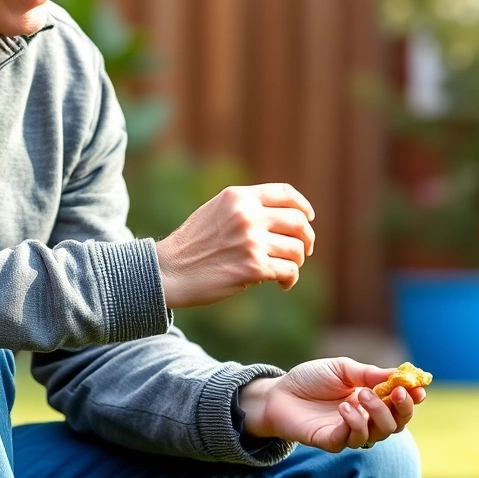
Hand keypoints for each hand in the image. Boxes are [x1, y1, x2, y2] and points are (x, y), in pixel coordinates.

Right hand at [156, 184, 316, 309]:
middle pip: (298, 222)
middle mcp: (247, 215)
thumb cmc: (192, 244)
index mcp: (238, 197)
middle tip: (305, 249)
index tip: (308, 218)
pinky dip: (289, 279)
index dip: (303, 206)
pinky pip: (288, 271)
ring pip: (297, 249)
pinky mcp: (253, 268)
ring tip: (286, 268)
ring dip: (297, 261)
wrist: (169, 270)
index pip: (285, 194)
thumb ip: (244, 208)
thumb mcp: (216, 211)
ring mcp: (251, 241)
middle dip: (307, 238)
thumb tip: (282, 215)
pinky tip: (282, 284)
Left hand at [239, 358, 426, 452]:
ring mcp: (348, 432)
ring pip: (378, 434)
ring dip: (376, 414)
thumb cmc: (310, 379)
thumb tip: (402, 374)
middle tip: (395, 393)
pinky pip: (352, 440)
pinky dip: (354, 424)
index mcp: (371, 400)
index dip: (412, 399)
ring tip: (361, 395)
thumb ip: (370, 374)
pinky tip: (345, 408)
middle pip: (396, 424)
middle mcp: (365, 419)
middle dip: (401, 409)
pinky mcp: (331, 442)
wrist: (278, 392)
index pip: (400, 406)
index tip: (419, 388)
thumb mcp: (343, 368)